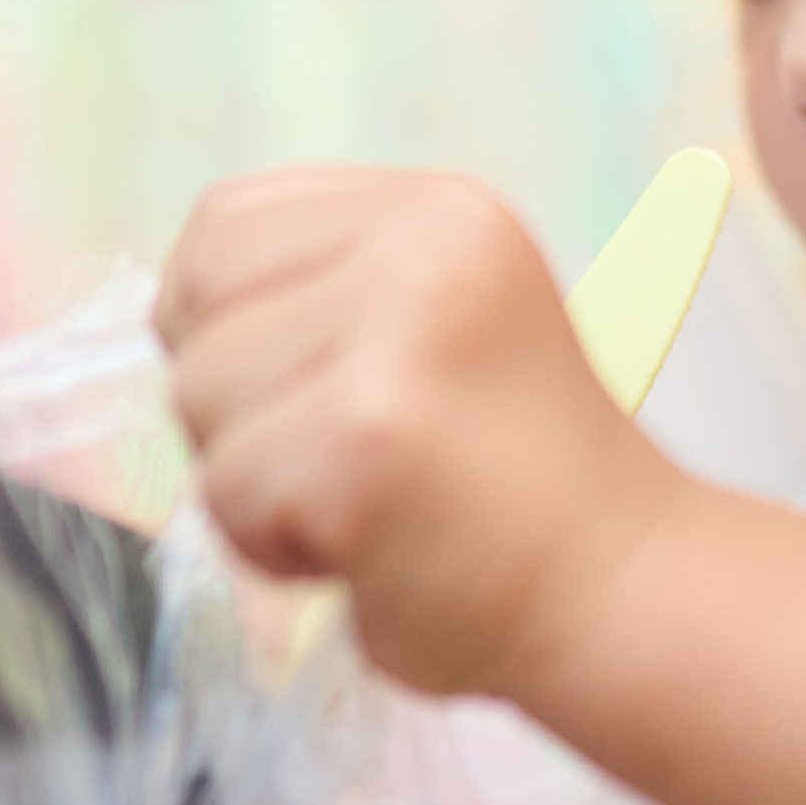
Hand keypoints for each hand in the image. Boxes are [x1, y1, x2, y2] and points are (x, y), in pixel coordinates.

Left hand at [158, 168, 682, 692]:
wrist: (626, 593)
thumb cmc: (516, 490)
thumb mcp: (442, 328)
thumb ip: (334, 292)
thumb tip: (178, 313)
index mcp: (441, 211)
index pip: (226, 223)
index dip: (228, 323)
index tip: (309, 395)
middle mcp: (423, 245)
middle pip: (196, 300)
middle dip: (234, 403)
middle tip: (342, 461)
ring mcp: (397, 334)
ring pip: (200, 400)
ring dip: (256, 485)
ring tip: (368, 510)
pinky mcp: (365, 434)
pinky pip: (227, 493)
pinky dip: (276, 550)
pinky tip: (372, 555)